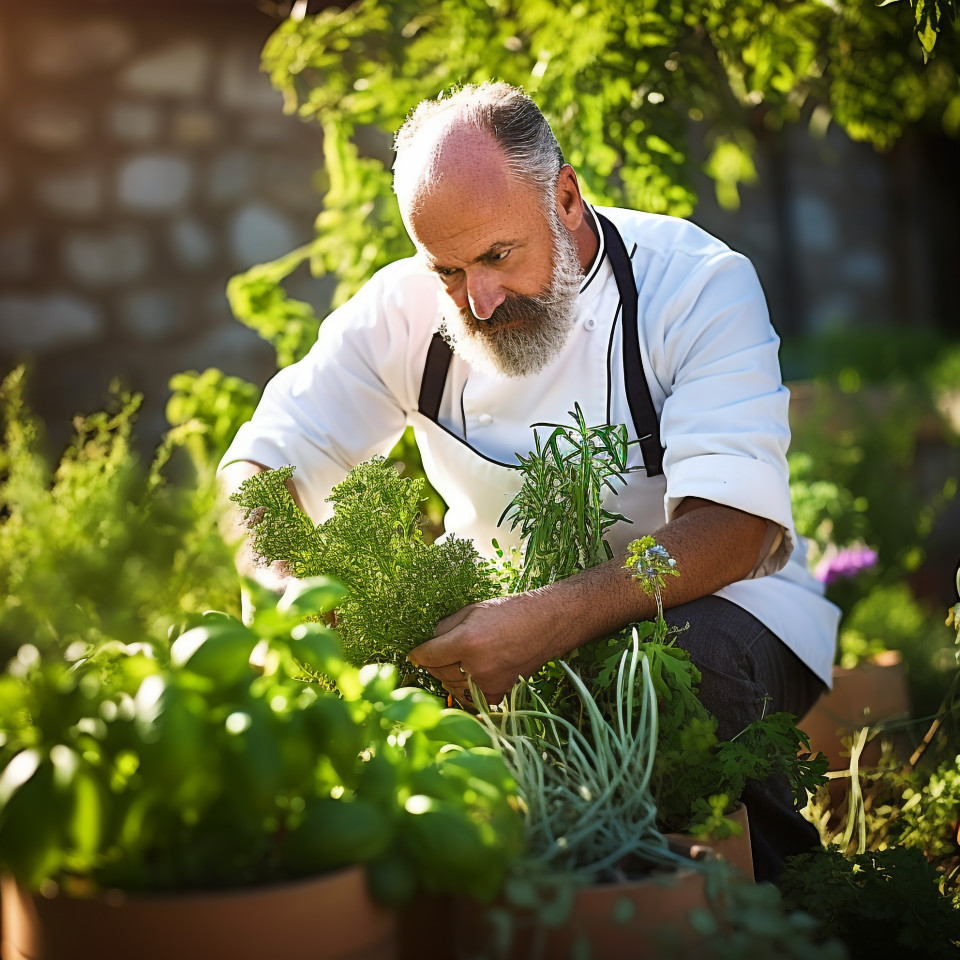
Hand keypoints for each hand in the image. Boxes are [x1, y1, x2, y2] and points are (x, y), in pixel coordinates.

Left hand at [407, 592, 566, 706]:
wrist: (545, 624)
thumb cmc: (509, 612)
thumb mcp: (472, 609)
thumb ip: (446, 626)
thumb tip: (430, 641)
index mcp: (466, 641)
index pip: (428, 655)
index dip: (417, 655)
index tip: (412, 656)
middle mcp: (476, 666)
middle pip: (438, 672)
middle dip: (433, 664)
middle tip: (436, 655)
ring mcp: (488, 683)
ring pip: (451, 687)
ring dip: (447, 677)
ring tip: (454, 664)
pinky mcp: (499, 693)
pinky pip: (470, 699)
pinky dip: (464, 690)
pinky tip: (467, 678)